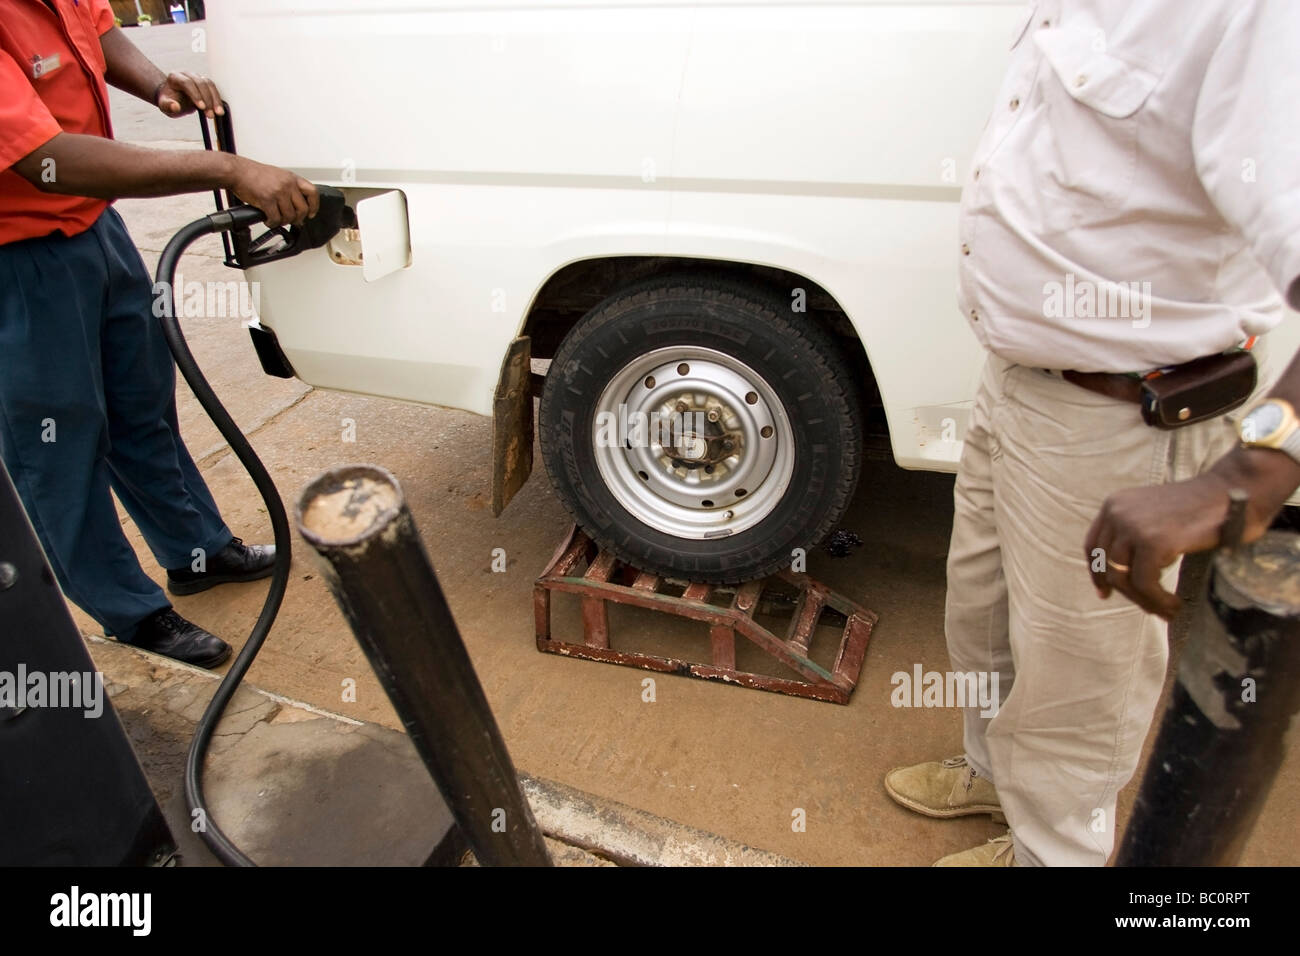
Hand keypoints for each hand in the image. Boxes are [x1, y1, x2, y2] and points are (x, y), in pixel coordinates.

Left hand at [156, 71, 223, 118]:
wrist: (173, 97)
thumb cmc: (169, 101)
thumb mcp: (164, 105)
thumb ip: (168, 106)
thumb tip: (175, 107)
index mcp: (175, 77)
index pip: (187, 83)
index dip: (195, 94)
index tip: (202, 107)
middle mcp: (187, 74)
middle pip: (200, 83)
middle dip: (207, 99)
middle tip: (210, 115)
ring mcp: (197, 77)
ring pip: (209, 84)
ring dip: (215, 99)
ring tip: (219, 113)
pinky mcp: (205, 83)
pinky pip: (213, 89)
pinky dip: (218, 99)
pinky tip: (220, 110)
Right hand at [228, 158, 319, 228]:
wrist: (236, 171)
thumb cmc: (253, 174)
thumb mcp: (278, 175)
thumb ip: (289, 187)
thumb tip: (296, 204)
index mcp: (292, 178)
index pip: (312, 192)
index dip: (314, 206)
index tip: (311, 213)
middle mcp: (287, 184)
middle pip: (303, 209)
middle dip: (297, 218)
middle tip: (291, 221)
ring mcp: (278, 192)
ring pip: (289, 216)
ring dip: (283, 222)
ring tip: (276, 219)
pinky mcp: (267, 199)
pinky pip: (275, 218)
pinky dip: (272, 223)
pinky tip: (268, 220)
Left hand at [1084, 449, 1294, 619]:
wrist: (1232, 493)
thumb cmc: (1199, 509)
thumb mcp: (1153, 516)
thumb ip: (1132, 537)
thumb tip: (1115, 578)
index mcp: (1114, 504)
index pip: (1093, 546)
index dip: (1096, 573)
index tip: (1105, 593)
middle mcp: (1116, 512)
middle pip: (1106, 565)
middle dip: (1127, 592)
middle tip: (1150, 608)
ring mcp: (1132, 526)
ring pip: (1123, 578)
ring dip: (1145, 601)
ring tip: (1168, 610)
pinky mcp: (1152, 542)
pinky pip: (1145, 584)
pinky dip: (1158, 601)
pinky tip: (1175, 606)